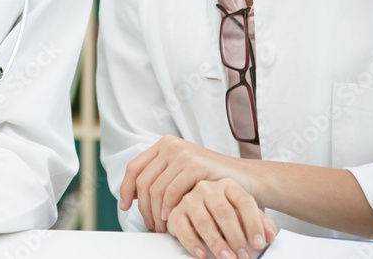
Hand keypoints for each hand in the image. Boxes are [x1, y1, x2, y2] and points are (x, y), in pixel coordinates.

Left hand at [120, 135, 256, 232]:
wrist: (247, 179)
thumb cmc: (213, 180)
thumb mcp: (181, 174)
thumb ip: (159, 178)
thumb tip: (131, 194)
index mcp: (163, 145)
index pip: (135, 167)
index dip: (126, 189)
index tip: (125, 207)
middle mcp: (170, 145)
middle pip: (143, 180)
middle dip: (142, 206)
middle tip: (149, 224)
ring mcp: (182, 153)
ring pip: (156, 188)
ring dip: (155, 212)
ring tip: (161, 226)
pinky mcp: (195, 164)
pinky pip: (172, 191)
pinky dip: (168, 208)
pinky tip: (170, 219)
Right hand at [166, 179, 275, 258]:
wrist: (201, 207)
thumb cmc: (226, 212)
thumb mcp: (245, 215)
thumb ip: (261, 223)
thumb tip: (270, 235)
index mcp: (228, 185)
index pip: (244, 201)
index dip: (253, 224)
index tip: (259, 244)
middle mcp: (207, 188)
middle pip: (223, 212)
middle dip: (235, 237)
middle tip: (243, 255)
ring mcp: (189, 198)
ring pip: (203, 221)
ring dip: (216, 243)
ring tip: (227, 258)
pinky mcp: (176, 212)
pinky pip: (182, 227)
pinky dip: (192, 243)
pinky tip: (202, 254)